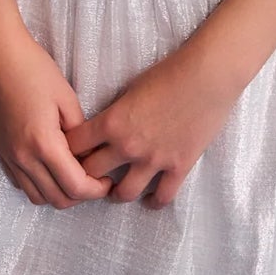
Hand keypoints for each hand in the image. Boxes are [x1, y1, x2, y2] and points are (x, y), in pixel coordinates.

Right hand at [0, 22, 115, 210]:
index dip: (96, 189)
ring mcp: (9, 157)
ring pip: (37, 196)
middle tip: (95, 179)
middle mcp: (23, 157)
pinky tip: (51, 167)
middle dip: (80, 195)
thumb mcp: (67, 98)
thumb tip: (88, 155)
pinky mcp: (1, 152)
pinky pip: (22, 183)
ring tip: (74, 174)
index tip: (108, 180)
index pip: (75, 186)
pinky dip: (40, 184)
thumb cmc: (35, 70)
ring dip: (59, 193)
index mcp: (44, 144)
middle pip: (57, 199)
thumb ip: (80, 133)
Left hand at [63, 47, 239, 208]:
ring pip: (123, 193)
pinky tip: (150, 199)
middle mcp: (128, 145)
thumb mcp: (132, 88)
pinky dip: (153, 202)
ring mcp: (153, 160)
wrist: (208, 76)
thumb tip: (106, 126)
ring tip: (117, 190)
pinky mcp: (178, 167)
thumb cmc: (170, 72)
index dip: (67, 151)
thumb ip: (116, 112)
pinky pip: (161, 197)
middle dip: (85, 176)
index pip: (74, 146)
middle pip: (91, 173)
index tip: (69, 153)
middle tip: (89, 177)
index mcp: (112, 122)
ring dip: (116, 193)